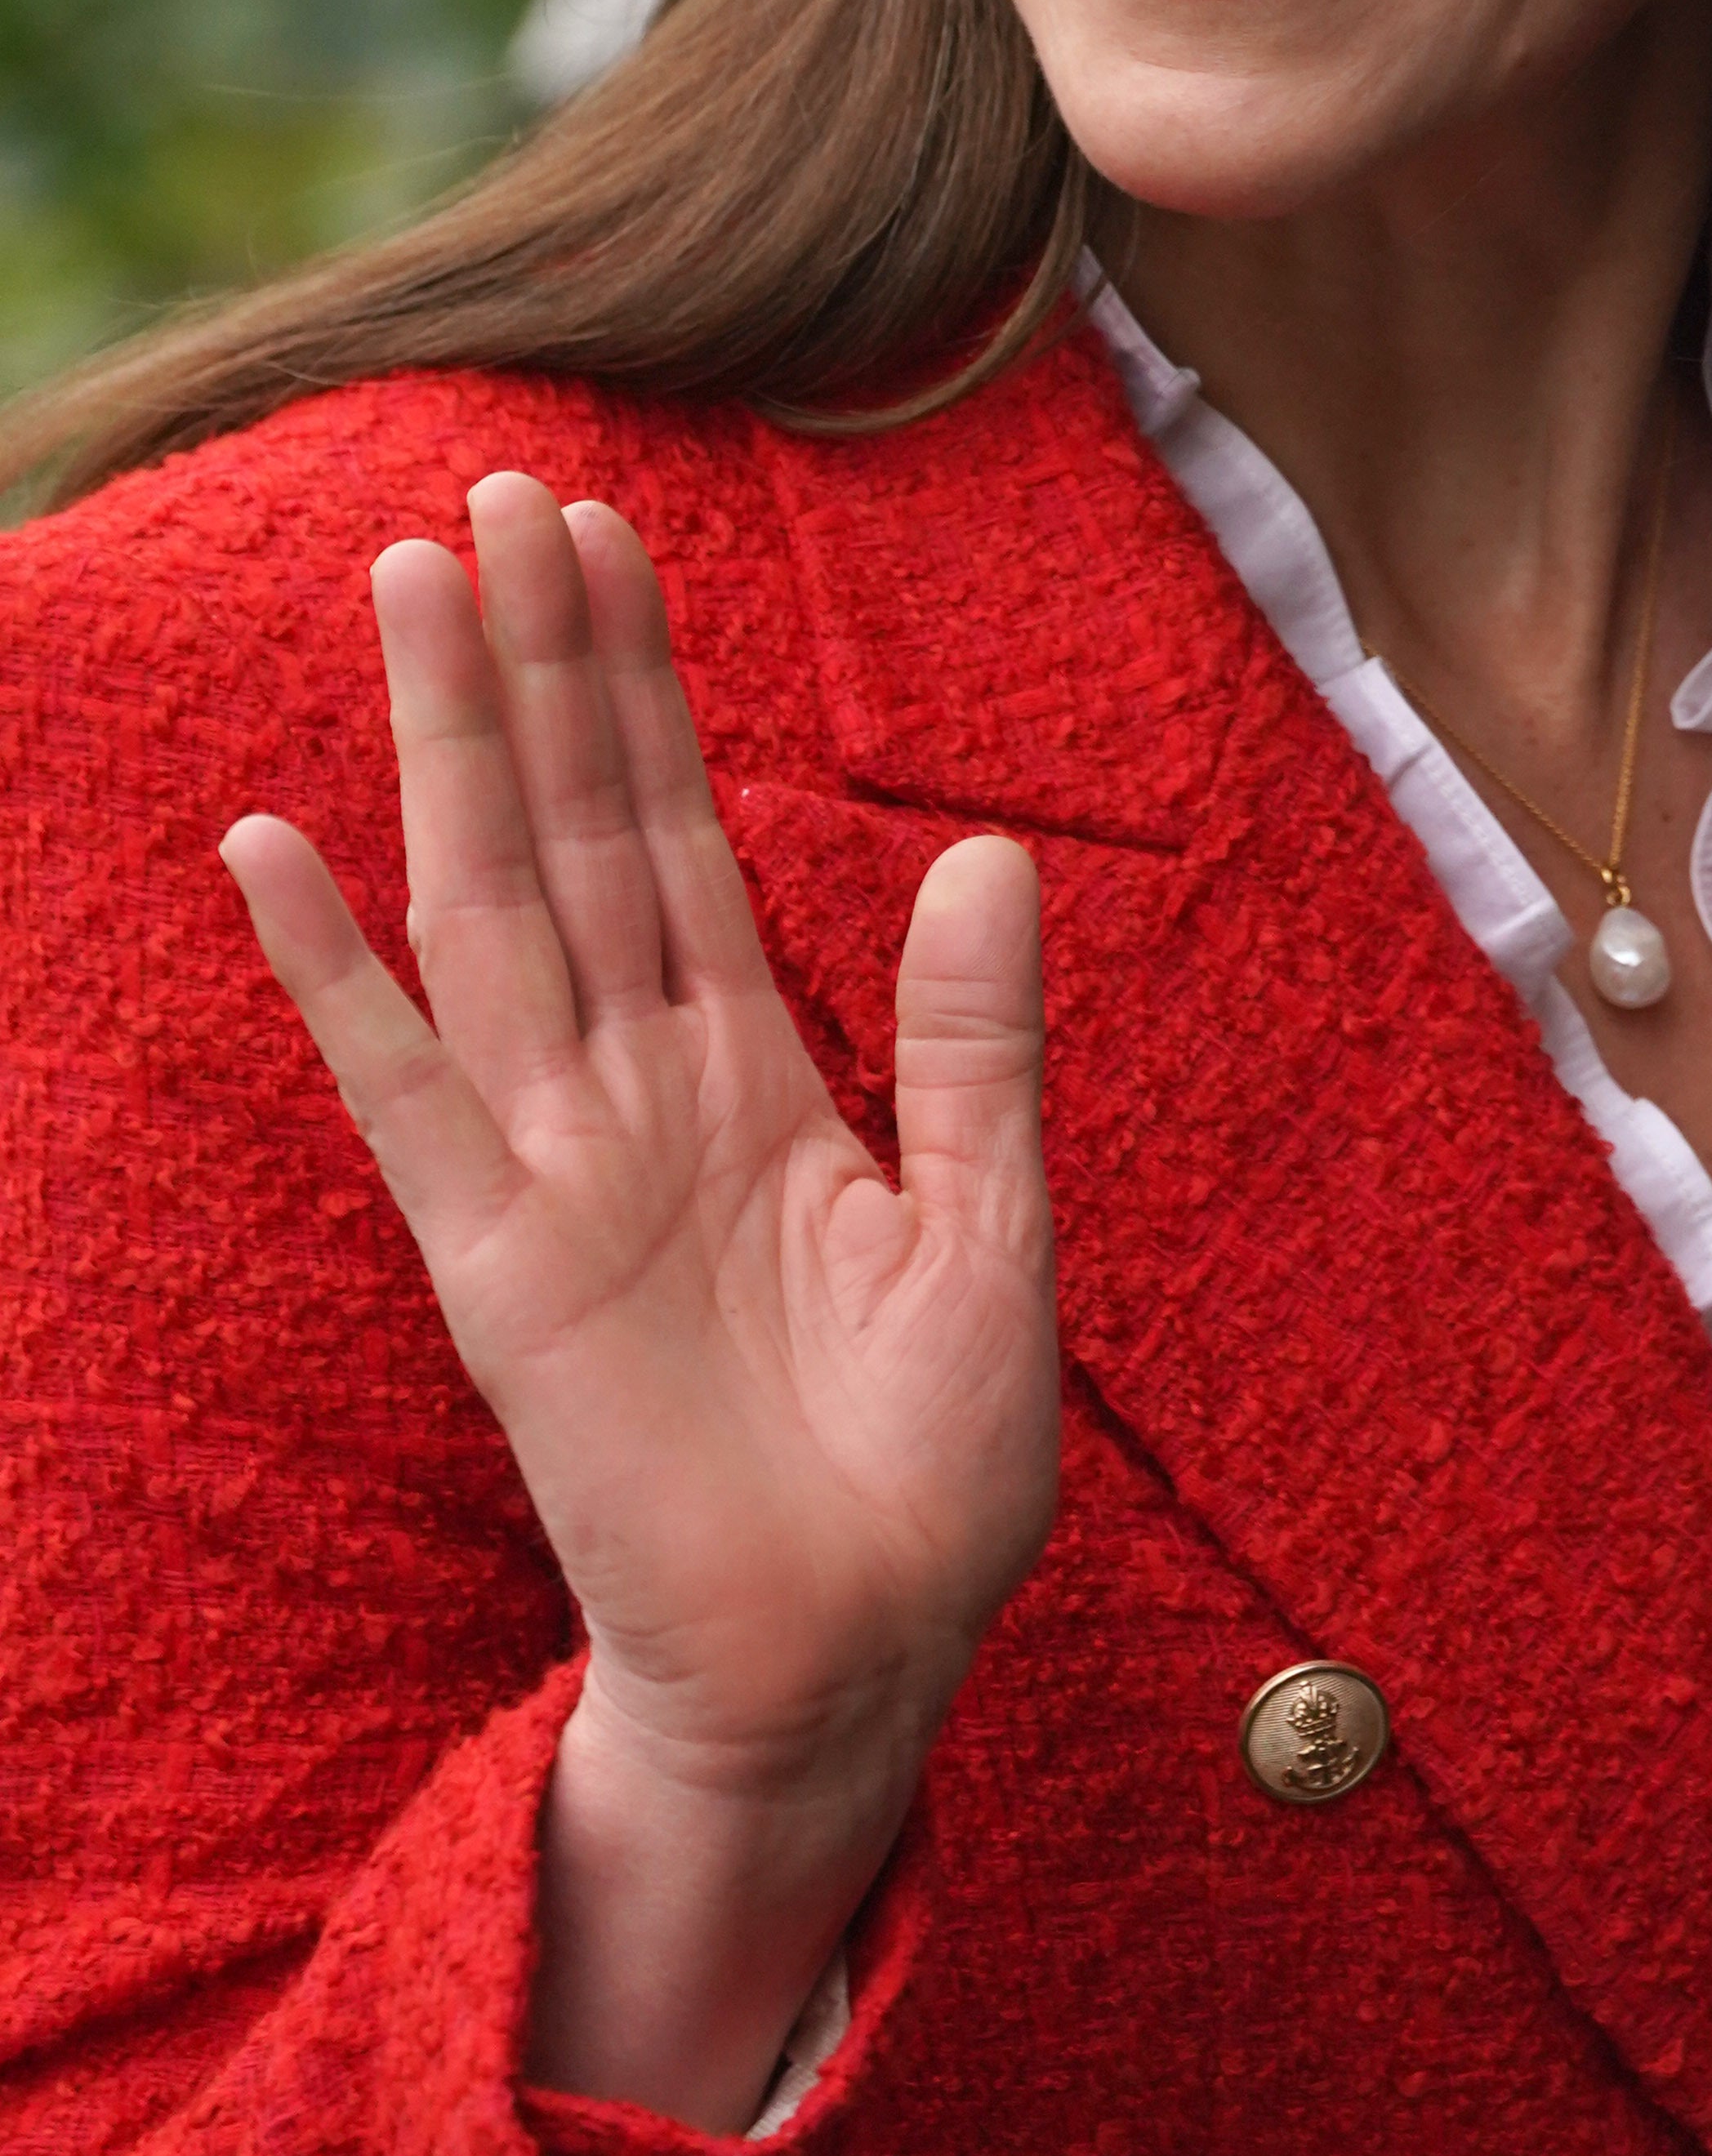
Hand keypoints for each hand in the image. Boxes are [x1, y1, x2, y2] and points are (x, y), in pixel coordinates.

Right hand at [223, 473, 1056, 2116]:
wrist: (856, 1663)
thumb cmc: (922, 1480)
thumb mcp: (992, 1233)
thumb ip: (972, 1047)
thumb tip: (987, 850)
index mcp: (757, 1080)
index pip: (682, 839)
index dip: (646, 691)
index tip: (609, 538)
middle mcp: (639, 1094)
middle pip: (579, 833)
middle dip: (544, 666)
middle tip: (503, 492)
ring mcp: (557, 1167)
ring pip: (491, 910)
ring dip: (449, 750)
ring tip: (409, 587)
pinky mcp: (500, 1265)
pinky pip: (405, 1092)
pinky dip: (336, 973)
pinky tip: (274, 848)